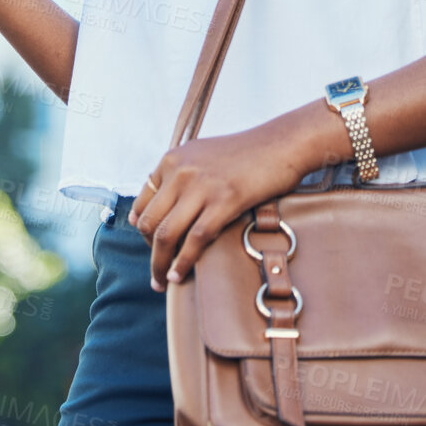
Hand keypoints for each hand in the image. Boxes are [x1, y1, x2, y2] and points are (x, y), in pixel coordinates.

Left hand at [128, 120, 312, 291]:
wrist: (282, 143)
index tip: (151, 246)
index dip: (143, 230)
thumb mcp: (202, 155)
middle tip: (156, 271)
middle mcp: (180, 171)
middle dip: (149, 252)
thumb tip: (157, 207)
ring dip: (159, 264)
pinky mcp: (224, 201)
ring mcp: (201, 186)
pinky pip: (195, 239)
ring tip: (161, 282)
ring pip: (166, 234)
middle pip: (149, 222)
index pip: (142, 203)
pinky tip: (179, 276)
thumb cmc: (246, 154)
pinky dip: (183, 263)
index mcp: (172, 159)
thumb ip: (178, 176)